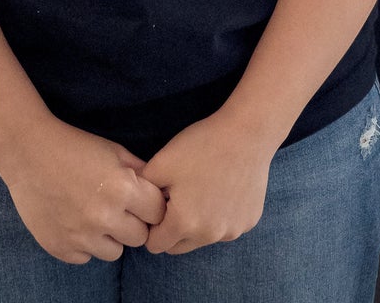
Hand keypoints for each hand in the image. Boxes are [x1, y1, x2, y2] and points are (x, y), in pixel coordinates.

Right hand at [0, 114, 166, 262]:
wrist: (29, 153)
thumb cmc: (75, 146)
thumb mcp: (114, 150)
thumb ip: (140, 172)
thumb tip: (160, 190)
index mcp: (123, 189)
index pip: (157, 213)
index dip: (151, 205)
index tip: (141, 199)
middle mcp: (105, 218)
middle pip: (139, 237)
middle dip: (133, 223)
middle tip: (119, 207)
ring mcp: (82, 237)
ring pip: (114, 252)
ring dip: (110, 237)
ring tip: (95, 215)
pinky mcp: (62, 249)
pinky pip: (86, 257)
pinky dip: (84, 243)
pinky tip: (75, 220)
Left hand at [141, 112, 275, 254]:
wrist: (247, 133)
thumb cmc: (201, 146)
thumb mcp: (162, 162)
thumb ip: (141, 188)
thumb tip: (131, 202)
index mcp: (183, 224)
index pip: (155, 245)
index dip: (152, 226)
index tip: (158, 205)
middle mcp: (208, 236)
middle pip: (178, 246)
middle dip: (173, 229)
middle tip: (178, 197)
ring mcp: (232, 231)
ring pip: (203, 238)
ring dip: (198, 223)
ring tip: (202, 189)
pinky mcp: (248, 222)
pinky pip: (226, 227)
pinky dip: (221, 216)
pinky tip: (223, 189)